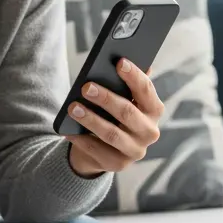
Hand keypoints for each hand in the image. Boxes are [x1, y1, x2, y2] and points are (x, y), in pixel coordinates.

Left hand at [65, 59, 162, 176]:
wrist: (105, 149)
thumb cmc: (114, 115)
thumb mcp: (122, 98)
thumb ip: (126, 83)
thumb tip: (123, 58)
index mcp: (154, 110)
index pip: (146, 90)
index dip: (134, 75)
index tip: (119, 62)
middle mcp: (149, 132)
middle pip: (128, 112)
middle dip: (106, 98)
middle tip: (86, 87)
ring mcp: (135, 151)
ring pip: (112, 133)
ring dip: (91, 119)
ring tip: (72, 108)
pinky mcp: (118, 164)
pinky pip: (97, 151)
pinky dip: (81, 139)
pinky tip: (68, 130)